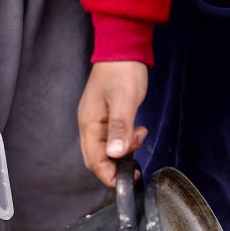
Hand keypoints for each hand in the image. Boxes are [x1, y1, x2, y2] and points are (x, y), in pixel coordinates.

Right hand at [78, 61, 148, 187]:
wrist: (123, 49)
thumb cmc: (123, 73)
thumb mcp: (124, 101)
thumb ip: (120, 128)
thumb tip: (115, 154)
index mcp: (90, 124)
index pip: (94, 160)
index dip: (108, 175)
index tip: (127, 182)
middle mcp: (90, 125)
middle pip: (98, 158)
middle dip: (117, 166)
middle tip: (137, 162)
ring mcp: (97, 121)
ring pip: (107, 149)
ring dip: (125, 150)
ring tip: (140, 135)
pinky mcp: (107, 117)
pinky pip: (114, 138)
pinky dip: (127, 140)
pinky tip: (138, 130)